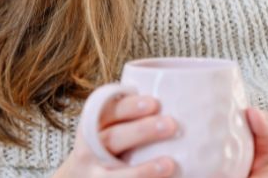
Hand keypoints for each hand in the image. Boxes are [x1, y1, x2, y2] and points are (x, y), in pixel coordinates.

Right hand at [54, 94, 177, 176]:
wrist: (83, 176)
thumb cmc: (111, 143)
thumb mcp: (112, 125)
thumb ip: (133, 114)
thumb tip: (184, 98)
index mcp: (93, 123)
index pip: (109, 110)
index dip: (130, 106)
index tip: (155, 103)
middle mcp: (88, 148)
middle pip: (114, 137)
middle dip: (142, 131)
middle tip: (172, 125)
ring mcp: (94, 174)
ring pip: (114, 174)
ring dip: (143, 169)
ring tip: (170, 164)